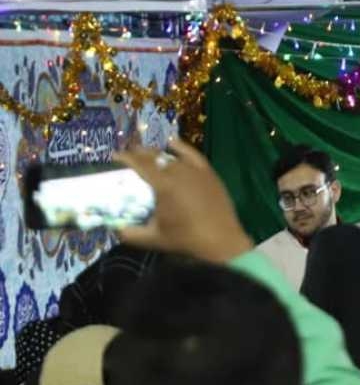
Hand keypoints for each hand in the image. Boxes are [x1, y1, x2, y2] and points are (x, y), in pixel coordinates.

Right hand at [115, 139, 253, 263]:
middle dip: (138, 153)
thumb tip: (114, 227)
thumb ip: (129, 233)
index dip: (126, 158)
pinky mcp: (209, 174)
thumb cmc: (186, 240)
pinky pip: (193, 155)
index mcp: (164, 185)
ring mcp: (196, 171)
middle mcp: (179, 172)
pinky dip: (181, 147)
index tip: (114, 156)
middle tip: (127, 156)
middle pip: (155, 156)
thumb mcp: (152, 239)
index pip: (140, 164)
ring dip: (156, 153)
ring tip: (146, 153)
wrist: (221, 241)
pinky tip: (172, 143)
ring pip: (172, 156)